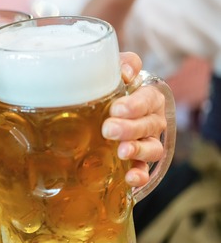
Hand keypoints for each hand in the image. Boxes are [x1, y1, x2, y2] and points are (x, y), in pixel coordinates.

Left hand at [103, 52, 167, 186]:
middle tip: (108, 129)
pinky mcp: (136, 161)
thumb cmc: (105, 87)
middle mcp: (151, 120)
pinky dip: (140, 175)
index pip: (149, 99)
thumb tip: (125, 73)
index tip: (116, 109)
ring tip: (122, 151)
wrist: (90, 111)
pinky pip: (144, 170)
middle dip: (131, 128)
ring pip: (153, 148)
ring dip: (138, 150)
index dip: (136, 105)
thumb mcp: (111, 71)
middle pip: (149, 125)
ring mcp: (145, 142)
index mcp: (147, 97)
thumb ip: (122, 64)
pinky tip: (130, 179)